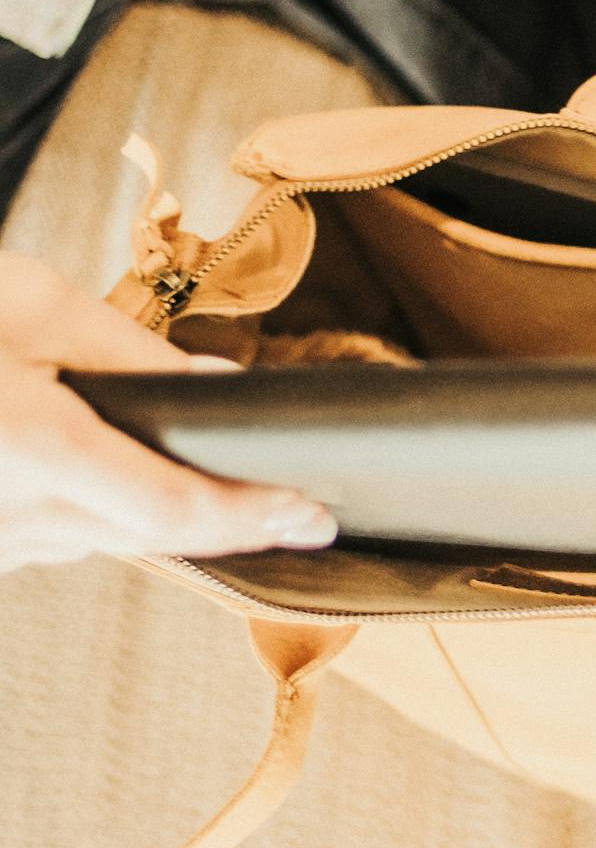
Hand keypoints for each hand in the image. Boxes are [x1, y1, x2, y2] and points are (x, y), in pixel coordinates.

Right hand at [0, 251, 335, 573]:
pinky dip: (107, 518)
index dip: (250, 514)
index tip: (313, 512)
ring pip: (103, 543)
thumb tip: (219, 387)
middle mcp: (3, 513)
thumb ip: (132, 355)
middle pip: (149, 535)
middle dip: (234, 527)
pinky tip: (148, 494)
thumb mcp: (33, 303)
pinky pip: (56, 540)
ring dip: (173, 525)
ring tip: (255, 508)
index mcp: (27, 447)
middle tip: (309, 516)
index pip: (169, 506)